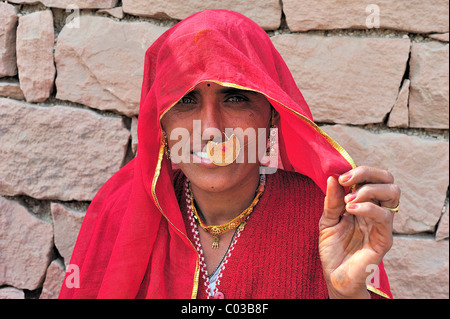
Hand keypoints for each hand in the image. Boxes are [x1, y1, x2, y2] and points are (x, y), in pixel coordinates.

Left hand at [319, 166, 399, 298]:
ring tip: (348, 201)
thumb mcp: (327, 220)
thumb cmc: (333, 249)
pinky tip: (351, 210)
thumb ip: (331, 200)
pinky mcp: (384, 238)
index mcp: (364, 203)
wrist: (334, 275)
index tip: (341, 176)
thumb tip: (333, 177)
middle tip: (347, 182)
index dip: (359, 171)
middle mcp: (376, 210)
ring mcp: (381, 223)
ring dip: (368, 190)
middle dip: (367, 173)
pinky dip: (368, 208)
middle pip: (388, 179)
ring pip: (392, 193)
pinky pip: (385, 217)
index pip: (373, 177)